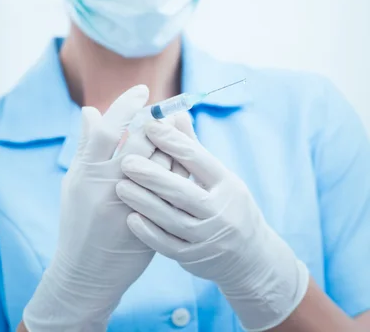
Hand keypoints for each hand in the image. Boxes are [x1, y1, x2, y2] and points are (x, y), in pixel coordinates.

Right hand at [23, 85, 180, 330]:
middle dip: (157, 121)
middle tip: (165, 110)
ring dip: (171, 142)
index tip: (143, 90)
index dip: (127, 105)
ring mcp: (134, 205)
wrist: (88, 273)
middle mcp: (110, 187)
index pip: (109, 128)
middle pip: (142, 141)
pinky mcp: (153, 221)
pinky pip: (173, 187)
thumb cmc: (78, 221)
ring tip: (175, 131)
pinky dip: (178, 168)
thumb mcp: (74, 182)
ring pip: (163, 162)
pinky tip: (179, 159)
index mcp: (88, 173)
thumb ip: (85, 145)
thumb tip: (90, 110)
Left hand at [117, 117, 308, 331]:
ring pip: (172, 218)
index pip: (198, 159)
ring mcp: (207, 237)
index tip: (148, 126)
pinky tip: (130, 218)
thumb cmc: (227, 204)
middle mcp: (219, 211)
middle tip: (126, 162)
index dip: (172, 142)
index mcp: (226, 183)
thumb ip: (193, 147)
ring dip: (144, 202)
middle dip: (153, 176)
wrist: (249, 257)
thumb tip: (175, 113)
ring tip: (120, 186)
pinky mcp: (194, 258)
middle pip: (183, 191)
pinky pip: (168, 246)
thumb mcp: (219, 175)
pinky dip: (149, 233)